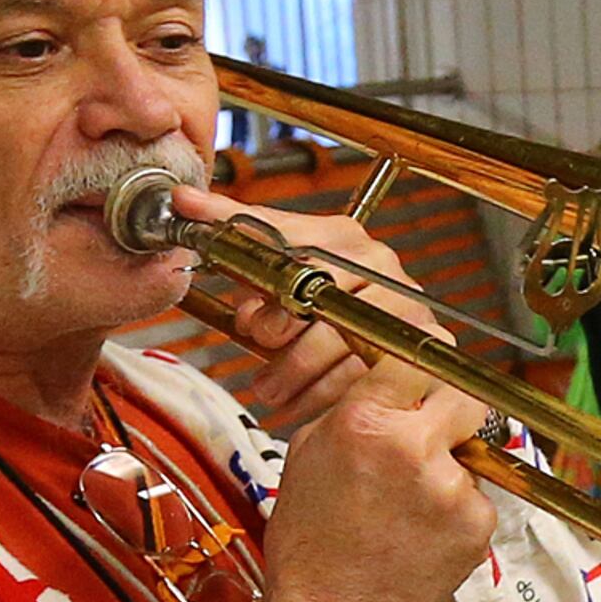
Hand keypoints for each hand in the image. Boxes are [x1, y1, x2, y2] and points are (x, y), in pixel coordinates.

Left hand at [168, 183, 433, 434]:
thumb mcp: (280, 266)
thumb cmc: (323, 301)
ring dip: (295, 371)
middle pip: (317, 296)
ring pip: (339, 340)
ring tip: (270, 387)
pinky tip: (300, 399)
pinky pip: (362, 372)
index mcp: (344, 236)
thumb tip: (184, 202)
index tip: (226, 279)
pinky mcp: (416, 343)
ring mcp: (403, 302)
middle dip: (280, 329)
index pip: (290, 240)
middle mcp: (378, 264)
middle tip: (260, 343)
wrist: (382, 334)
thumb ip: (237, 233)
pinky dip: (323, 392)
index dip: (255, 267)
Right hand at [231, 359, 496, 601]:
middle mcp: (415, 448)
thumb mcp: (311, 452)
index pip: (417, 354)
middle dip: (449, 405)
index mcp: (366, 423)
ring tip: (410, 497)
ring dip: (450, 458)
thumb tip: (392, 377)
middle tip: (428, 428)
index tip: (420, 372)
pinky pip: (477, 492)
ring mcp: (453, 488)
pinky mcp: (478, 523)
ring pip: (471, 445)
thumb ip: (357, 408)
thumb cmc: (312, 540)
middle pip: (464, 392)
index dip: (421, 363)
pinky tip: (422, 529)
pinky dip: (456, 504)